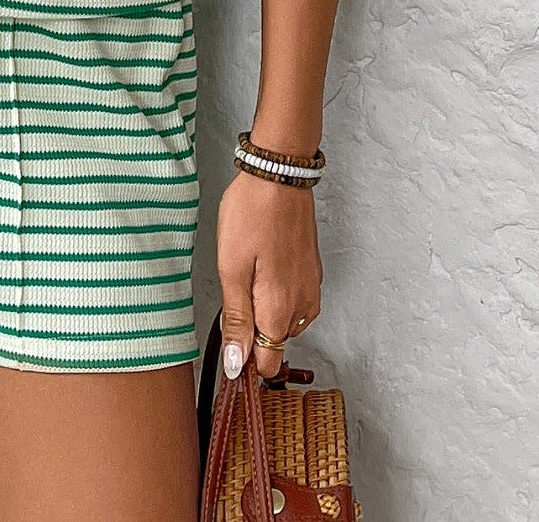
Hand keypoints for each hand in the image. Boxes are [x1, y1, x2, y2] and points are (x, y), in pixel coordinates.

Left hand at [215, 167, 322, 380]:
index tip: (227, 338)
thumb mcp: (231, 269)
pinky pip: (291, 298)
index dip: (244, 358)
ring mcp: (310, 289)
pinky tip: (260, 263)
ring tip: (245, 270)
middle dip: (251, 327)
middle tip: (231, 288)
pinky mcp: (311, 273)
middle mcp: (303, 307)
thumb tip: (237, 364)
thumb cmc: (252, 214)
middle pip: (273, 341)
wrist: (278, 175)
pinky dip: (274, 289)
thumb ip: (236, 320)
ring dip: (262, 306)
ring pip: (282, 319)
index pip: (268, 365)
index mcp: (281, 312)